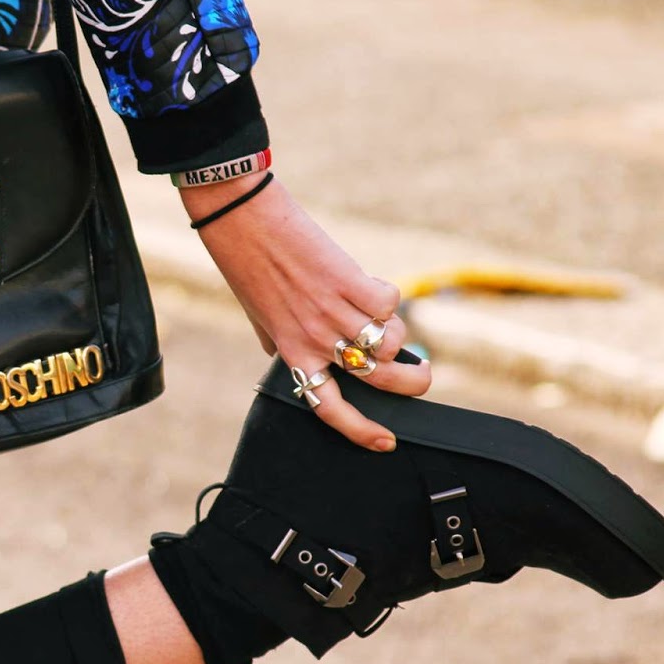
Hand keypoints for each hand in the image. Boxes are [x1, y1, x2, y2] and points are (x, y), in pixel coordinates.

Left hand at [181, 174, 431, 451]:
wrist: (241, 221)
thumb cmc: (247, 267)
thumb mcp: (260, 318)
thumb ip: (283, 344)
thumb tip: (298, 362)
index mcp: (293, 353)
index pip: (330, 409)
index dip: (362, 432)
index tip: (386, 442)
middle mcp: (315, 340)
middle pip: (381, 380)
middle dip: (413, 383)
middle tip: (421, 374)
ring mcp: (333, 312)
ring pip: (391, 342)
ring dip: (397, 334)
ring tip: (380, 317)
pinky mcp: (348, 281)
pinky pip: (389, 302)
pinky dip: (386, 294)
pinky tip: (367, 283)